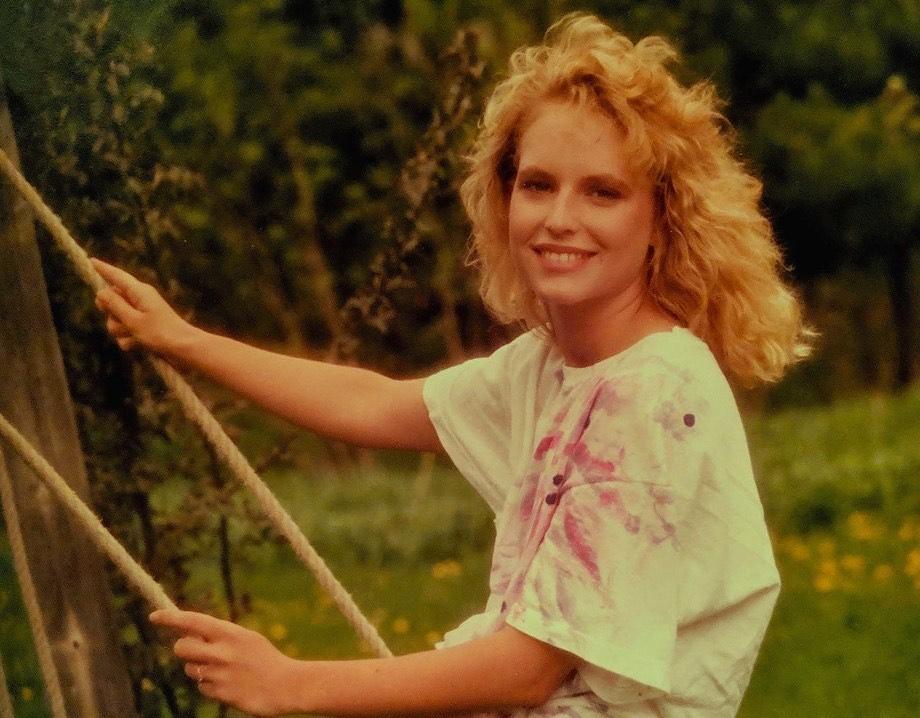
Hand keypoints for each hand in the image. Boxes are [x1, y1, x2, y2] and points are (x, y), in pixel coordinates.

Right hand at [91, 258, 194, 355]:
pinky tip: (137, 345)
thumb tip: (101, 292)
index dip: (103, 269)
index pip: (117, 276)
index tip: (90, 260)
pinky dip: (128, 340)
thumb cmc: (160, 332)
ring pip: (116, 320)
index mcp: (139, 292)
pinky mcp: (143, 328)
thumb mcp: (133, 319)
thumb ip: (115, 305)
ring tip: (135, 335)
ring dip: (120, 330)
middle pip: (112, 302)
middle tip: (123, 321)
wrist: (183, 350)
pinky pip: (125, 333)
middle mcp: (139, 300)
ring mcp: (141, 315)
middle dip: (111, 315)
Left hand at [150, 609, 299, 716]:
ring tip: (223, 670)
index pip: (192, 621)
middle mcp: (221, 652)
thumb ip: (220, 636)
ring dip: (199, 669)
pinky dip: (210, 685)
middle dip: (184, 648)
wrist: (287, 685)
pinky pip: (202, 687)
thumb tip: (191, 633)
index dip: (170, 618)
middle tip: (196, 650)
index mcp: (230, 633)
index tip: (154, 616)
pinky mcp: (219, 693)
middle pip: (181, 647)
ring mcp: (219, 674)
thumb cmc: (266, 659)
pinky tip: (229, 684)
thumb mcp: (246, 638)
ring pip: (190, 669)